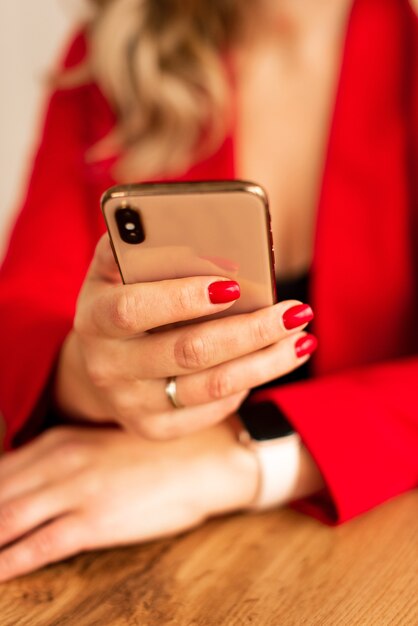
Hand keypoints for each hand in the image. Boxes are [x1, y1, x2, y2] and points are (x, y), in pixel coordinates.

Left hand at [0, 425, 257, 581]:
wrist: (204, 456)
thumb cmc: (154, 453)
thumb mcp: (98, 444)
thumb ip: (60, 459)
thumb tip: (26, 483)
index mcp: (57, 442)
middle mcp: (58, 462)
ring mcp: (75, 490)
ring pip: (6, 519)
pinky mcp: (95, 520)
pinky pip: (39, 546)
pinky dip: (8, 563)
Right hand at [55, 235, 315, 438]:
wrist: (102, 359)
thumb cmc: (122, 299)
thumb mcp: (118, 268)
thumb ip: (144, 247)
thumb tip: (203, 238)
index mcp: (94, 317)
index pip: (135, 309)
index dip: (182, 298)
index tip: (233, 285)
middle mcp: (107, 366)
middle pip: (187, 352)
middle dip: (250, 331)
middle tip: (296, 312)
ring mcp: (130, 404)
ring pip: (211, 386)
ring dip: (265, 362)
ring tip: (302, 338)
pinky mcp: (155, 428)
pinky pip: (212, 409)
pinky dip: (248, 383)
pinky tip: (270, 360)